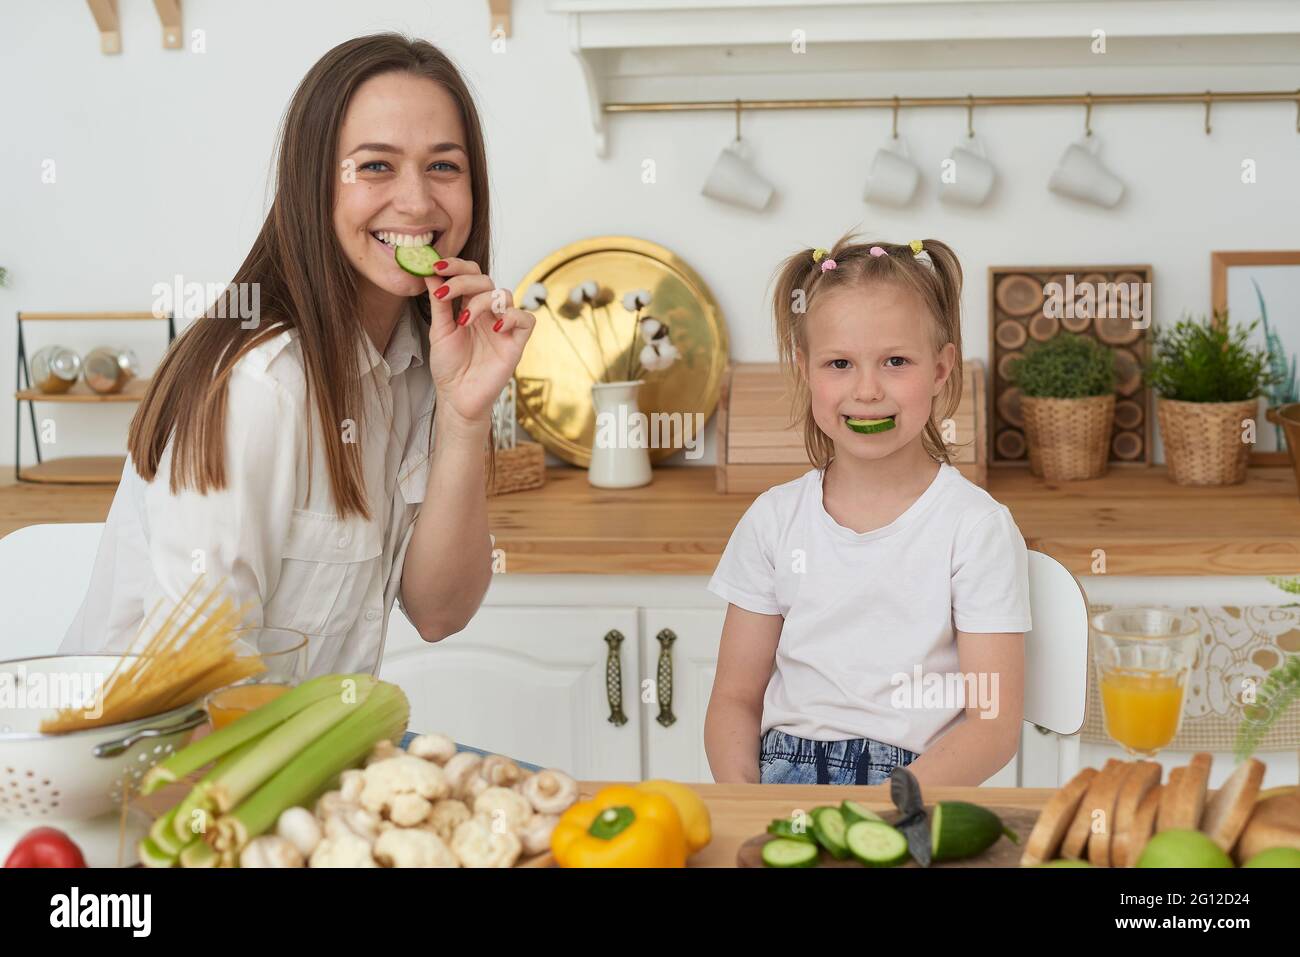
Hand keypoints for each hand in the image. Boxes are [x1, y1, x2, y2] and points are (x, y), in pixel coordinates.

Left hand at [424, 257, 535, 425]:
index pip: (470, 275)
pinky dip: (511, 318)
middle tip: (445, 292)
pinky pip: (525, 320)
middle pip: (486, 280)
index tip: (436, 266)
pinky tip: (494, 328)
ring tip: (464, 320)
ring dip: (482, 301)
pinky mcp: (516, 344)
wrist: (456, 398)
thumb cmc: (449, 367)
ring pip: (504, 295)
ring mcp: (504, 327)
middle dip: (463, 281)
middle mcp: (489, 314)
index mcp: (470, 307)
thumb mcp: (439, 330)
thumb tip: (430, 272)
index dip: (456, 266)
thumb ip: (439, 302)